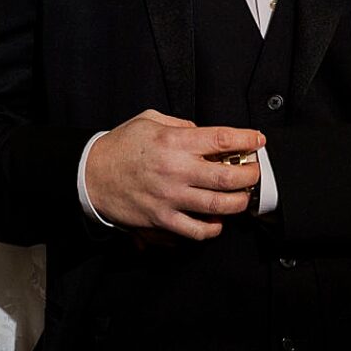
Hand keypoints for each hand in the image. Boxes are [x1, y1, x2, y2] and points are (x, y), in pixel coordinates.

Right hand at [83, 109, 263, 239]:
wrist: (93, 174)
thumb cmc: (121, 145)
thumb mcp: (148, 120)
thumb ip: (179, 124)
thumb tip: (203, 134)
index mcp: (173, 140)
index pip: (220, 139)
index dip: (245, 139)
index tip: (257, 140)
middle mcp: (176, 170)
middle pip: (227, 177)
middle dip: (249, 175)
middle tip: (254, 172)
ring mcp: (171, 198)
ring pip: (218, 206)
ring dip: (238, 202)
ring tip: (242, 196)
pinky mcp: (163, 220)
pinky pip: (197, 231)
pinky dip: (213, 228)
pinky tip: (217, 220)